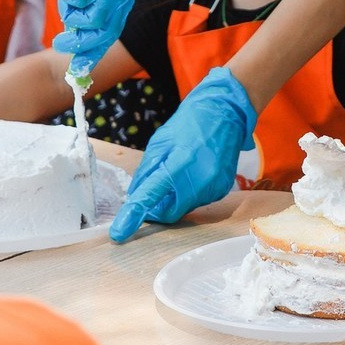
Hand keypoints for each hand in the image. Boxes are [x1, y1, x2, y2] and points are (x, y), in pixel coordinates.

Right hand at [18, 0, 136, 74]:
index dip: (96, 51)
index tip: (79, 70)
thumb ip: (86, 17)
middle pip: (107, 29)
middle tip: (58, 43)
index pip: (115, 28)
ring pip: (94, 17)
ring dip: (71, 15)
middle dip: (80, 42)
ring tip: (64, 0)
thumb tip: (80, 56)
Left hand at [109, 66, 255, 241]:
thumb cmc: (191, 122)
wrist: (226, 111)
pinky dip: (190, 192)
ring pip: (184, 208)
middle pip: (169, 212)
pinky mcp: (222, 190)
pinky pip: (198, 200)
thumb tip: (135, 196)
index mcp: (180, 163)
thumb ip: (146, 171)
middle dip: (157, 206)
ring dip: (175, 197)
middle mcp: (200, 180)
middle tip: (154, 188)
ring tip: (180, 169)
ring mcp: (214, 187)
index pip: (151, 196)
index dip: (132, 215)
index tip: (118, 233)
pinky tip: (194, 171)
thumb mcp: (160, 141)